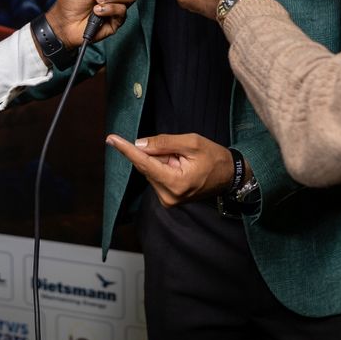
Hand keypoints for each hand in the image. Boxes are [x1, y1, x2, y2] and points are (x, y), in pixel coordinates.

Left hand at [106, 133, 243, 206]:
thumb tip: (139, 144)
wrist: (229, 176)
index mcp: (176, 183)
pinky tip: (179, 166)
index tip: (111, 139)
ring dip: (162, 160)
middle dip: (157, 153)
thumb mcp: (191, 143)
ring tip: (183, 160)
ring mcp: (168, 200)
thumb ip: (164, 143)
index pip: (144, 163)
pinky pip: (157, 176)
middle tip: (178, 151)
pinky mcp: (168, 199)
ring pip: (151, 170)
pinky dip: (164, 167)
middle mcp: (168, 196)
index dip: (127, 149)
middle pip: (148, 166)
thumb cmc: (214, 158)